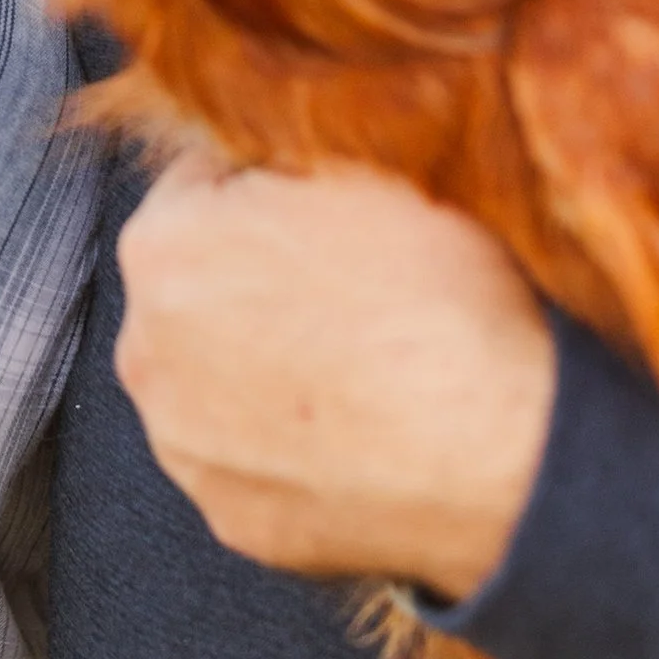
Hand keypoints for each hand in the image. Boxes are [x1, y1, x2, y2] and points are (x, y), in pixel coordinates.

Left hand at [113, 152, 558, 599]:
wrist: (513, 452)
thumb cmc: (446, 304)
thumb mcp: (365, 161)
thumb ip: (287, 140)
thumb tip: (274, 139)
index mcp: (161, 245)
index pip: (204, 181)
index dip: (276, 184)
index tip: (328, 207)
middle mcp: (145, 353)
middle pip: (201, 284)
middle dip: (259, 275)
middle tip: (353, 285)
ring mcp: (184, 449)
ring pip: (219, 375)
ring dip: (268, 362)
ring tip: (363, 361)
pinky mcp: (233, 520)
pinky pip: (254, 458)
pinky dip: (293, 442)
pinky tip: (360, 426)